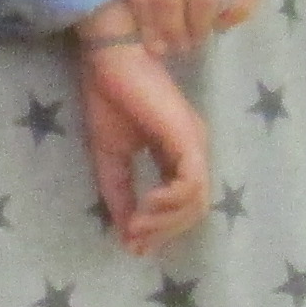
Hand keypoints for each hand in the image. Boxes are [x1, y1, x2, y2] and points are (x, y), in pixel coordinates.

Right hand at [75, 37, 212, 254]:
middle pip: (194, 210)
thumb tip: (126, 237)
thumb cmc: (110, 100)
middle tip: (133, 237)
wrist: (109, 63)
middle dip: (164, 231)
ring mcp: (195, 145)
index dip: (161, 229)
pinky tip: (149, 202)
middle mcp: (194, 151)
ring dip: (165, 221)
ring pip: (196, 202)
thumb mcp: (111, 159)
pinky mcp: (189, 138)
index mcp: (179, 154)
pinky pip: (192, 184)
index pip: (183, 204)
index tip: (132, 244)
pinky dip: (172, 202)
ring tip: (137, 223)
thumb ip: (120, 195)